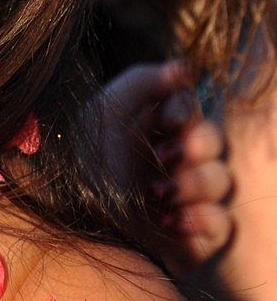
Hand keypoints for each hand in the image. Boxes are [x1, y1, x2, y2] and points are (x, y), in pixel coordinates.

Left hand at [98, 61, 232, 275]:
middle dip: (196, 144)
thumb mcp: (102, 116)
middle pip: (213, 138)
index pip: (188, 106)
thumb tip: (185, 65)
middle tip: (168, 155)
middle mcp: (170, 159)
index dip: (184, 108)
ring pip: (221, 178)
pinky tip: (167, 219)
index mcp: (147, 128)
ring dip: (193, 182)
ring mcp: (186, 197)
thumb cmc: (85, 168)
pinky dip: (199, 218)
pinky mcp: (196, 235)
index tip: (169, 118)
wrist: (78, 229)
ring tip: (157, 194)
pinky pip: (223, 222)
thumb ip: (141, 82)